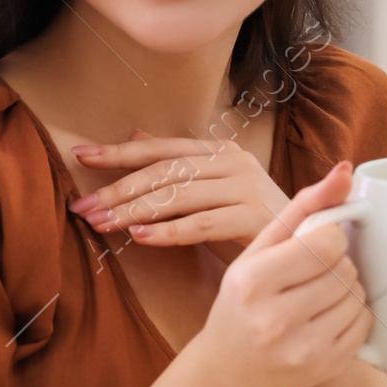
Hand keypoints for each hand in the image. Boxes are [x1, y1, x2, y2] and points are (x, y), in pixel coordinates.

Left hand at [70, 128, 289, 260]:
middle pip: (165, 171)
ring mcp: (247, 188)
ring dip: (134, 211)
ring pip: (178, 196)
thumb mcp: (209, 192)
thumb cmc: (250, 223)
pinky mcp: (255, 218)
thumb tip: (133, 135)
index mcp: (221, 152)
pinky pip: (201, 225)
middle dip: (118, 188)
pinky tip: (139, 237)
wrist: (305, 251)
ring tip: (101, 224)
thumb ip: (175, 167)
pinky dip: (167, 231)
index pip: (162, 149)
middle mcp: (235, 162)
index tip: (81, 154)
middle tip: (82, 205)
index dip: (121, 152)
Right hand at [192, 163, 370, 386]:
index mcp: (253, 282)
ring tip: (318, 297)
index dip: (329, 237)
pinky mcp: (326, 368)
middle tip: (313, 275)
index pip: (326, 243)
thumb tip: (346, 170)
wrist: (231, 369)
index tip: (315, 245)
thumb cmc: (245, 299)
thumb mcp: (260, 249)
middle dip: (337, 264)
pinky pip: (364, 324)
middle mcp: (275, 320)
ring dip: (347, 289)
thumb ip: (303, 206)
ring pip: (357, 296)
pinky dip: (353, 315)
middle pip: (345, 270)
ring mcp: (302, 349)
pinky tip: (326, 319)